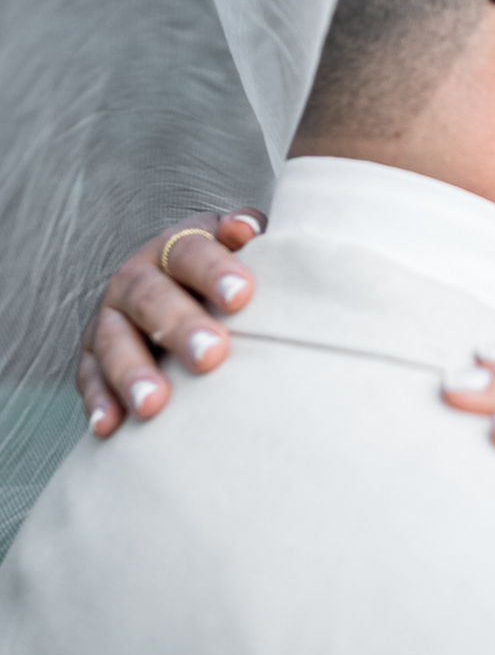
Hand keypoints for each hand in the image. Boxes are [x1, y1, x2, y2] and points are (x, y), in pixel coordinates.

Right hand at [78, 209, 266, 436]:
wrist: (186, 295)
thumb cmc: (228, 279)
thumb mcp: (240, 250)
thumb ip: (246, 234)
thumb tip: (245, 228)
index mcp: (176, 246)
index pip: (191, 251)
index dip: (215, 270)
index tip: (242, 295)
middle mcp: (136, 277)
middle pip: (151, 297)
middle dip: (180, 326)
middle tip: (212, 355)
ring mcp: (111, 317)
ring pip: (115, 341)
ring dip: (132, 372)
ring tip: (154, 404)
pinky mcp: (93, 356)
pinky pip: (89, 378)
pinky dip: (99, 401)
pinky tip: (109, 426)